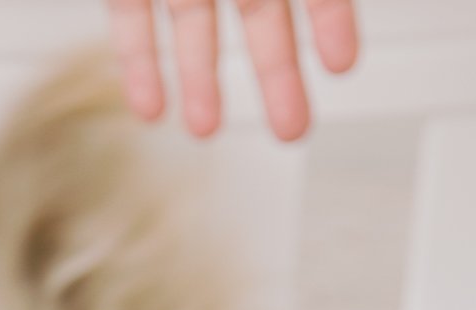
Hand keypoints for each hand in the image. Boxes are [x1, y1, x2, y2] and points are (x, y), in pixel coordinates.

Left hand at [107, 0, 358, 141]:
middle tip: (292, 130)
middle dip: (274, 73)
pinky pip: (133, 12)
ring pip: (194, 18)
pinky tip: (150, 109)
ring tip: (205, 131)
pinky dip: (139, 60)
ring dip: (199, 78)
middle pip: (257, 13)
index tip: (342, 64)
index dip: (330, 16)